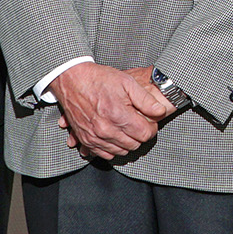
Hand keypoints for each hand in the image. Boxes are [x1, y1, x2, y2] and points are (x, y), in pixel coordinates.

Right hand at [51, 62, 174, 158]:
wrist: (72, 79)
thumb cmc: (100, 79)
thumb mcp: (127, 82)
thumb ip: (146, 99)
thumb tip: (160, 112)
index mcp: (118, 115)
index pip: (145, 134)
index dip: (151, 128)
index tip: (150, 121)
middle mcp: (106, 130)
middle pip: (134, 145)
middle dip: (140, 136)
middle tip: (138, 124)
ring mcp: (94, 136)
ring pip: (120, 151)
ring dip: (127, 143)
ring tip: (127, 129)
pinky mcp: (85, 139)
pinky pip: (104, 154)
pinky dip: (112, 148)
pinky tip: (115, 137)